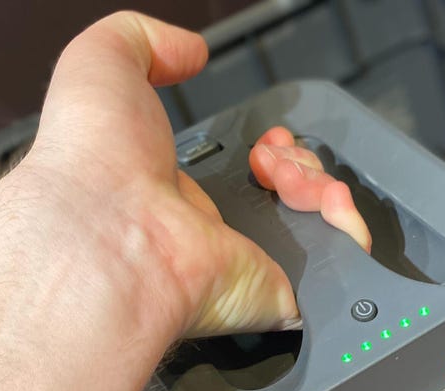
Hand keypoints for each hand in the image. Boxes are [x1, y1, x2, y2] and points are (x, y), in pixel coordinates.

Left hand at [5, 12, 368, 340]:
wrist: (109, 234)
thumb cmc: (94, 161)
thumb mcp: (99, 65)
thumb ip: (140, 41)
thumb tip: (186, 51)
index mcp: (173, 188)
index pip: (242, 172)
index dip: (270, 144)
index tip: (269, 134)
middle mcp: (212, 232)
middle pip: (289, 195)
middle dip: (299, 159)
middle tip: (273, 154)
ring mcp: (248, 265)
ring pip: (320, 225)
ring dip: (322, 182)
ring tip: (289, 176)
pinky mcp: (279, 296)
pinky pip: (339, 268)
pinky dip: (350, 226)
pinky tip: (324, 200)